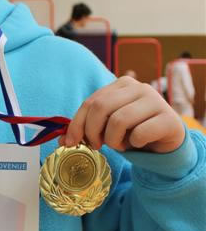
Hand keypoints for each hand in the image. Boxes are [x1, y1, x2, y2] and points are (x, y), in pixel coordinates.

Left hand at [60, 76, 184, 153]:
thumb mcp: (108, 127)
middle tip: (97, 145)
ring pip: (119, 120)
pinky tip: (138, 143)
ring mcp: (155, 101)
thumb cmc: (133, 131)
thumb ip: (87, 129)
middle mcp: (139, 87)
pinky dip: (133, 144)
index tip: (71, 141)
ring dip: (114, 140)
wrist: (165, 141)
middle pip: (101, 107)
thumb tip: (62, 140)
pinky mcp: (168, 119)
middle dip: (92, 131)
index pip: (91, 101)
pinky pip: (140, 133)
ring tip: (120, 143)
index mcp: (121, 84)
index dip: (77, 124)